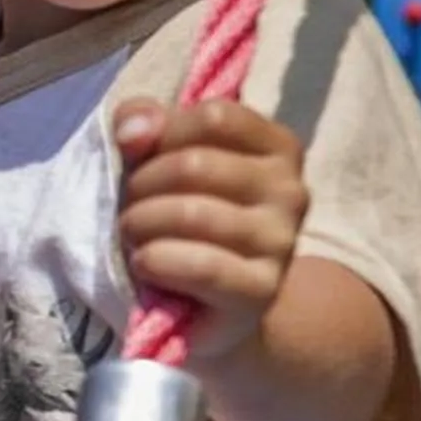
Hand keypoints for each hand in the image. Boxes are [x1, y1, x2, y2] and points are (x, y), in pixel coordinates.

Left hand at [111, 97, 306, 361]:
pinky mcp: (261, 290)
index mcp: (275, 148)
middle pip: (195, 164)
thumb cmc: (177, 215)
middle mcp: (290, 191)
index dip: (163, 133)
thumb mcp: (157, 157)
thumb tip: (134, 130)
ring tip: (134, 236)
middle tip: (130, 207)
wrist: (205, 304)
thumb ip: (142, 124)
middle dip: (141, 185)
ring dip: (141, 223)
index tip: (141, 156)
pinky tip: (146, 264)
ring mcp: (281, 242)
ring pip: (192, 213)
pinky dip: (156, 260)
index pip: (215, 117)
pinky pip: (200, 266)